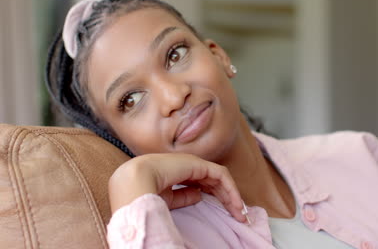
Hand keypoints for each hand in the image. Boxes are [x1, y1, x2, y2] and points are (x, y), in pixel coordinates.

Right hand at [108, 153, 245, 222]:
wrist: (134, 181)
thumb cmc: (143, 192)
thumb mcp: (166, 198)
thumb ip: (182, 196)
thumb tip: (199, 195)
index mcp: (176, 172)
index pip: (201, 183)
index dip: (214, 198)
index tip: (225, 214)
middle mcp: (186, 165)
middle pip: (213, 181)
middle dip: (227, 199)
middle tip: (239, 217)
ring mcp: (193, 163)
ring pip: (219, 178)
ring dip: (232, 195)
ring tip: (240, 214)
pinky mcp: (199, 164)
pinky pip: (220, 175)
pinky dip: (230, 189)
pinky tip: (235, 203)